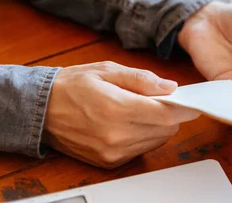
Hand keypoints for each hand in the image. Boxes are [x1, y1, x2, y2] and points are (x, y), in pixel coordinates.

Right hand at [43, 62, 196, 168]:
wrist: (40, 109)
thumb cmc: (73, 85)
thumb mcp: (108, 70)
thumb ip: (142, 79)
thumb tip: (170, 87)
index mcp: (117, 108)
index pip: (166, 115)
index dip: (184, 108)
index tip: (191, 101)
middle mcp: (116, 135)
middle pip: (166, 130)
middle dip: (169, 114)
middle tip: (160, 100)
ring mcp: (112, 152)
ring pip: (156, 141)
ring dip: (157, 126)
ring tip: (140, 109)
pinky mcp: (108, 162)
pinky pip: (141, 150)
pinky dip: (143, 136)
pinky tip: (129, 123)